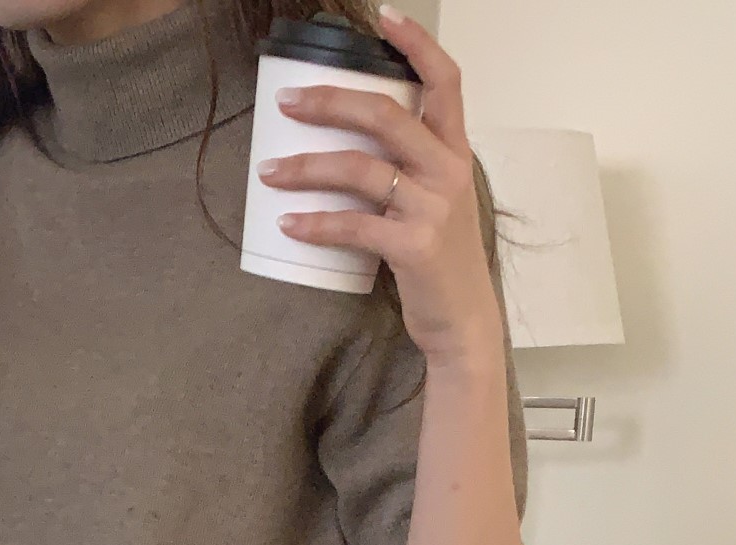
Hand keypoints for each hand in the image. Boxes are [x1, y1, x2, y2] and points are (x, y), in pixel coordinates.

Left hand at [258, 4, 500, 365]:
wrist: (464, 322)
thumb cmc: (441, 262)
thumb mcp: (437, 202)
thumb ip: (409, 169)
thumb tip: (350, 144)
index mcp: (455, 153)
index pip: (445, 81)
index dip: (417, 44)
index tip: (385, 17)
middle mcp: (448, 172)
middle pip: (384, 115)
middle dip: (329, 102)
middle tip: (288, 102)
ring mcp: (433, 209)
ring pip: (360, 168)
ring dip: (307, 167)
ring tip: (270, 171)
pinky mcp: (413, 248)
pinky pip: (354, 225)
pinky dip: (316, 223)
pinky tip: (289, 223)